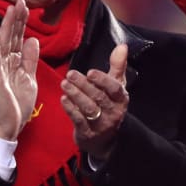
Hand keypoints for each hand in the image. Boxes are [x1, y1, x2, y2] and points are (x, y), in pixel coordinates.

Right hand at [0, 0, 39, 140]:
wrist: (8, 126)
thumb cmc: (17, 104)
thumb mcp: (29, 78)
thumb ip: (30, 59)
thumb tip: (33, 39)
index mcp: (13, 62)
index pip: (18, 38)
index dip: (22, 23)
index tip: (27, 6)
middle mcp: (3, 62)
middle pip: (10, 36)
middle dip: (16, 19)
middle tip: (20, 0)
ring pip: (3, 43)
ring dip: (7, 26)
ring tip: (11, 9)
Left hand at [61, 43, 129, 162]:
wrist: (105, 139)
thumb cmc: (109, 105)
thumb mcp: (116, 86)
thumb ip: (118, 66)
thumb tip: (122, 46)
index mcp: (121, 99)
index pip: (114, 88)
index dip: (102, 80)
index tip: (90, 72)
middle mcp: (114, 112)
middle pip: (98, 97)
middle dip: (83, 85)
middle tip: (70, 74)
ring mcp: (101, 124)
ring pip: (88, 108)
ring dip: (75, 95)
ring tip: (64, 84)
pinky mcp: (88, 133)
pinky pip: (79, 120)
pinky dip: (70, 109)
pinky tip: (63, 99)